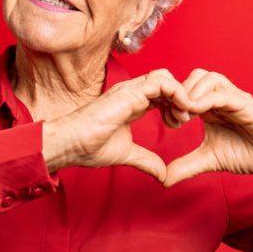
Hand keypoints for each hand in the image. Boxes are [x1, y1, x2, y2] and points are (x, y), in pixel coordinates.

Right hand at [43, 69, 193, 181]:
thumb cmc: (88, 147)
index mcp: (132, 103)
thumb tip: (162, 174)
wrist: (69, 144)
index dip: (174, 105)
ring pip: (165, 77)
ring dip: (181, 94)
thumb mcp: (127, 154)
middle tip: (183, 120)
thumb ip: (146, 160)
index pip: (161, 92)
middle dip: (180, 98)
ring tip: (183, 116)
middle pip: (166, 81)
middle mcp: (132, 92)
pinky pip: (161, 82)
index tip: (177, 125)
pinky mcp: (129, 93)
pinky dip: (176, 93)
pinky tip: (180, 111)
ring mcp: (130, 90)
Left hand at [163, 69, 252, 188]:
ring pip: (210, 78)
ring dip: (193, 92)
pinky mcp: (247, 105)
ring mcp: (235, 99)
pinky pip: (225, 94)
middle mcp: (222, 98)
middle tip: (176, 116)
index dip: (173, 100)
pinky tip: (197, 112)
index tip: (166, 121)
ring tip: (186, 114)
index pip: (187, 88)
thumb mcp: (208, 160)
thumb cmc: (244, 155)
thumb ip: (186, 166)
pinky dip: (207, 98)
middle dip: (181, 92)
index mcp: (210, 106)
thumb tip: (164, 180)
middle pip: (196, 75)